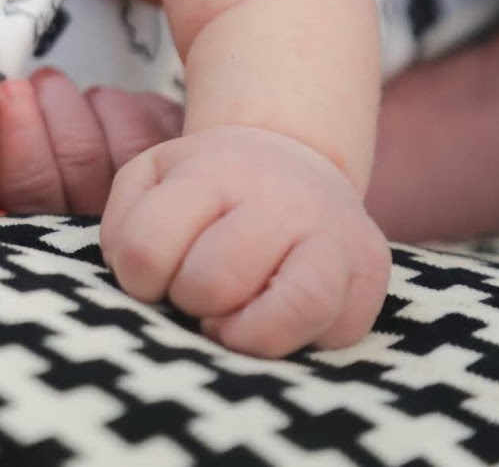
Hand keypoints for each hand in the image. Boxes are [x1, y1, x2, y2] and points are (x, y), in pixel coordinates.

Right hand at [0, 70, 182, 213]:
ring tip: (70, 94)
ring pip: (127, 135)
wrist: (111, 218)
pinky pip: (161, 121)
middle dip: (56, 104)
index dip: (20, 137)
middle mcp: (106, 229)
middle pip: (82, 156)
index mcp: (50, 238)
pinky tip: (110, 107)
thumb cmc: (38, 198)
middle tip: (41, 81)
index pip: (32, 190)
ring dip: (94, 101)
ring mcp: (154, 200)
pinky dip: (134, 103)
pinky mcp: (186, 171)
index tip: (9, 92)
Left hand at [101, 125, 390, 356]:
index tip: (151, 278)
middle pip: (216, 281)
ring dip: (249, 333)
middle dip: (190, 302)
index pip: (149, 247)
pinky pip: (340, 330)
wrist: (289, 156)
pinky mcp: (371, 266)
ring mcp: (332, 230)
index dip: (138, 279)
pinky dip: (301, 342)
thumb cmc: (206, 186)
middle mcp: (278, 197)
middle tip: (194, 293)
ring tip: (231, 324)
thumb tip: (140, 282)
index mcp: (211, 172)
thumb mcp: (151, 179)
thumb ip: (127, 227)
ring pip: (298, 305)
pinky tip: (275, 318)